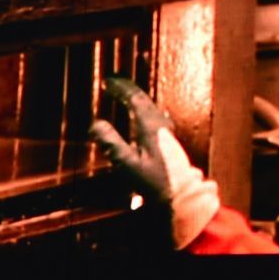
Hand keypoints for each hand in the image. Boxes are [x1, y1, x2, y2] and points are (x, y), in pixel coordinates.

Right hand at [89, 78, 221, 247]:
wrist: (182, 198)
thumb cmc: (156, 183)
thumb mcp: (127, 163)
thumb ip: (111, 142)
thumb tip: (96, 125)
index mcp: (151, 126)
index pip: (135, 98)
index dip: (121, 88)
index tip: (109, 81)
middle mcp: (161, 125)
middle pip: (144, 100)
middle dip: (128, 91)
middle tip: (114, 86)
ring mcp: (168, 133)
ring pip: (151, 108)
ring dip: (136, 101)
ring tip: (125, 98)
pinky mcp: (171, 143)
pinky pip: (154, 118)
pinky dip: (143, 112)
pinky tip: (142, 120)